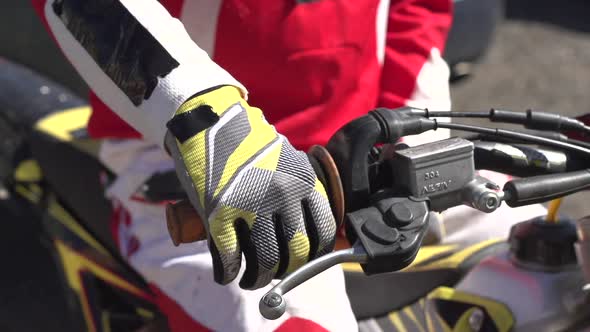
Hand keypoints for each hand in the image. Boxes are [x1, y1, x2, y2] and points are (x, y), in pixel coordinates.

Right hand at [165, 86, 335, 288]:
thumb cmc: (247, 143)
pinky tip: (225, 274)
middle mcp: (282, 194)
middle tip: (276, 274)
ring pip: (266, 261)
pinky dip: (227, 273)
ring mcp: (251, 205)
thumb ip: (299, 188)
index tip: (304, 262)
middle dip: (287, 271)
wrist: (207, 118)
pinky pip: (229, 258)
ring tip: (250, 279)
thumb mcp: (286, 159)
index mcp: (304, 180)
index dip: (315, 255)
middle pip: (296, 252)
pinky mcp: (219, 213)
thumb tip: (309, 230)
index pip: (324, 231)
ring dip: (257, 279)